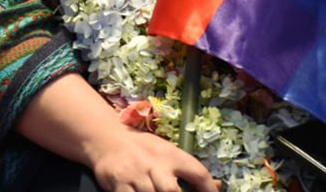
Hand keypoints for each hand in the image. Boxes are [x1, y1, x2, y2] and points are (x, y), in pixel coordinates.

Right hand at [85, 127, 218, 191]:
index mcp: (171, 154)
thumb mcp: (167, 152)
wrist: (106, 139)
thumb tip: (218, 186)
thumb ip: (188, 171)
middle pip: (171, 190)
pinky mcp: (119, 183)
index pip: (198, 174)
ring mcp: (135, 174)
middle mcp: (154, 163)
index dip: (209, 190)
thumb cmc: (142, 149)